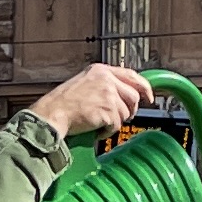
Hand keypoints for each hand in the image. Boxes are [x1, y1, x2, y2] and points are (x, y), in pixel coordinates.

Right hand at [30, 61, 152, 148]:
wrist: (52, 114)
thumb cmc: (63, 103)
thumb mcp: (84, 83)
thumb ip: (104, 84)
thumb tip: (124, 95)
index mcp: (100, 70)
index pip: (131, 75)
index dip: (144, 87)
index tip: (149, 97)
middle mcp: (106, 79)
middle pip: (133, 97)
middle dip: (130, 110)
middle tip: (121, 117)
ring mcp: (108, 94)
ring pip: (125, 113)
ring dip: (114, 122)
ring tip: (98, 122)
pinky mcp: (107, 110)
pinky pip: (116, 125)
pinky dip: (106, 131)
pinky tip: (94, 128)